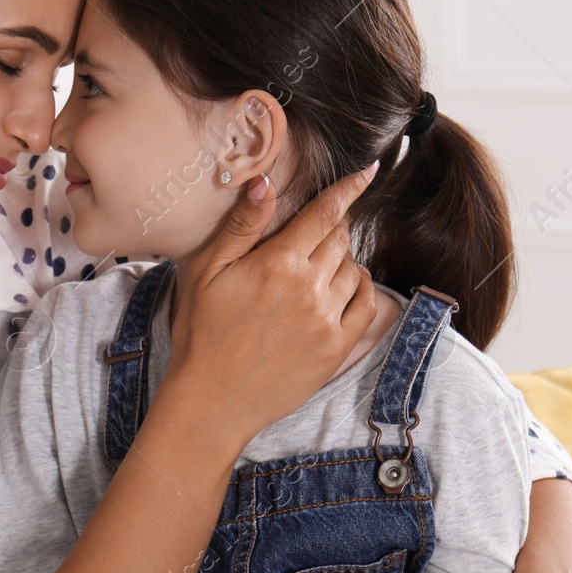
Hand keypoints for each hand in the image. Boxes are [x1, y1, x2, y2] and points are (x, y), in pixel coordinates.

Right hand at [164, 163, 380, 451]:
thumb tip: (265, 182)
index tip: (369, 170)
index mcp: (278, 264)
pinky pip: (367, 306)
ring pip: (353, 269)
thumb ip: (242, 226)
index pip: (324, 214)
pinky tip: (345, 286)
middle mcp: (309, 289)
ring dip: (342, 259)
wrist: (212, 402)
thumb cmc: (202, 333)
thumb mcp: (207, 272)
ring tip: (317, 265)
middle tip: (312, 233)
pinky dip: (362, 288)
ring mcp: (327, 321)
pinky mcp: (336, 349)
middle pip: (340, 239)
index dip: (348, 188)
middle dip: (332, 227)